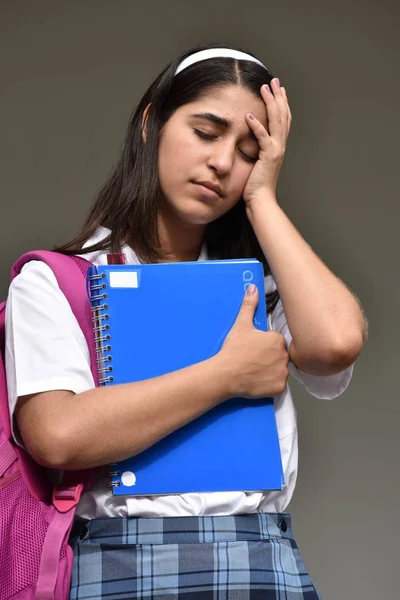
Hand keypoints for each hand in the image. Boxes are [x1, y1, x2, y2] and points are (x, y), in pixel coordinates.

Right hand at [218, 284, 288, 398]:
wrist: (225, 374)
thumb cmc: (233, 349)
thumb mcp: (241, 324)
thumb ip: (249, 305)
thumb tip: (253, 288)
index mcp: (277, 340)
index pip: (275, 341)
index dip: (263, 344)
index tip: (253, 348)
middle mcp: (284, 356)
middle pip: (278, 355)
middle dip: (269, 357)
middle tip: (253, 360)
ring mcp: (282, 373)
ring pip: (279, 370)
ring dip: (271, 370)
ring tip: (254, 370)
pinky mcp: (279, 388)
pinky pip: (278, 385)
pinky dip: (270, 384)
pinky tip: (258, 380)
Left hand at [242, 79, 291, 203]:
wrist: (261, 200)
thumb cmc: (256, 185)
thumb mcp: (258, 163)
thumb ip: (257, 150)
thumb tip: (251, 142)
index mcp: (278, 147)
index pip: (283, 120)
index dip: (281, 103)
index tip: (278, 89)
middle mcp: (280, 146)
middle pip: (282, 116)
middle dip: (278, 97)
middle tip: (274, 81)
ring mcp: (276, 150)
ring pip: (276, 122)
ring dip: (270, 103)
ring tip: (265, 88)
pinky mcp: (268, 157)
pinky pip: (263, 138)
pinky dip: (256, 126)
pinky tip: (249, 115)